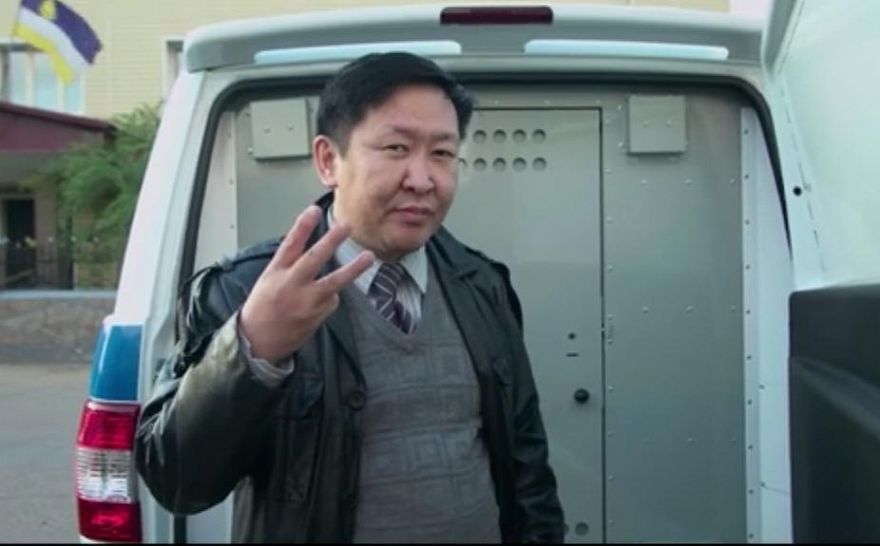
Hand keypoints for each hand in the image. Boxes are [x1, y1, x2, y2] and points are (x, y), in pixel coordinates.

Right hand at [239, 205, 373, 361]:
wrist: (258, 342)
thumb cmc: (263, 306)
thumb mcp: (269, 279)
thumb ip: (290, 264)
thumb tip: (317, 249)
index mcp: (275, 272)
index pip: (290, 245)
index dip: (303, 226)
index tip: (314, 209)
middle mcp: (291, 285)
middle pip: (314, 259)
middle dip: (331, 241)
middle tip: (346, 226)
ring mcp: (306, 302)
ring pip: (334, 282)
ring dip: (353, 269)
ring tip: (369, 256)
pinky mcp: (318, 315)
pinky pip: (332, 299)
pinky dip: (331, 296)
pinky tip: (318, 303)